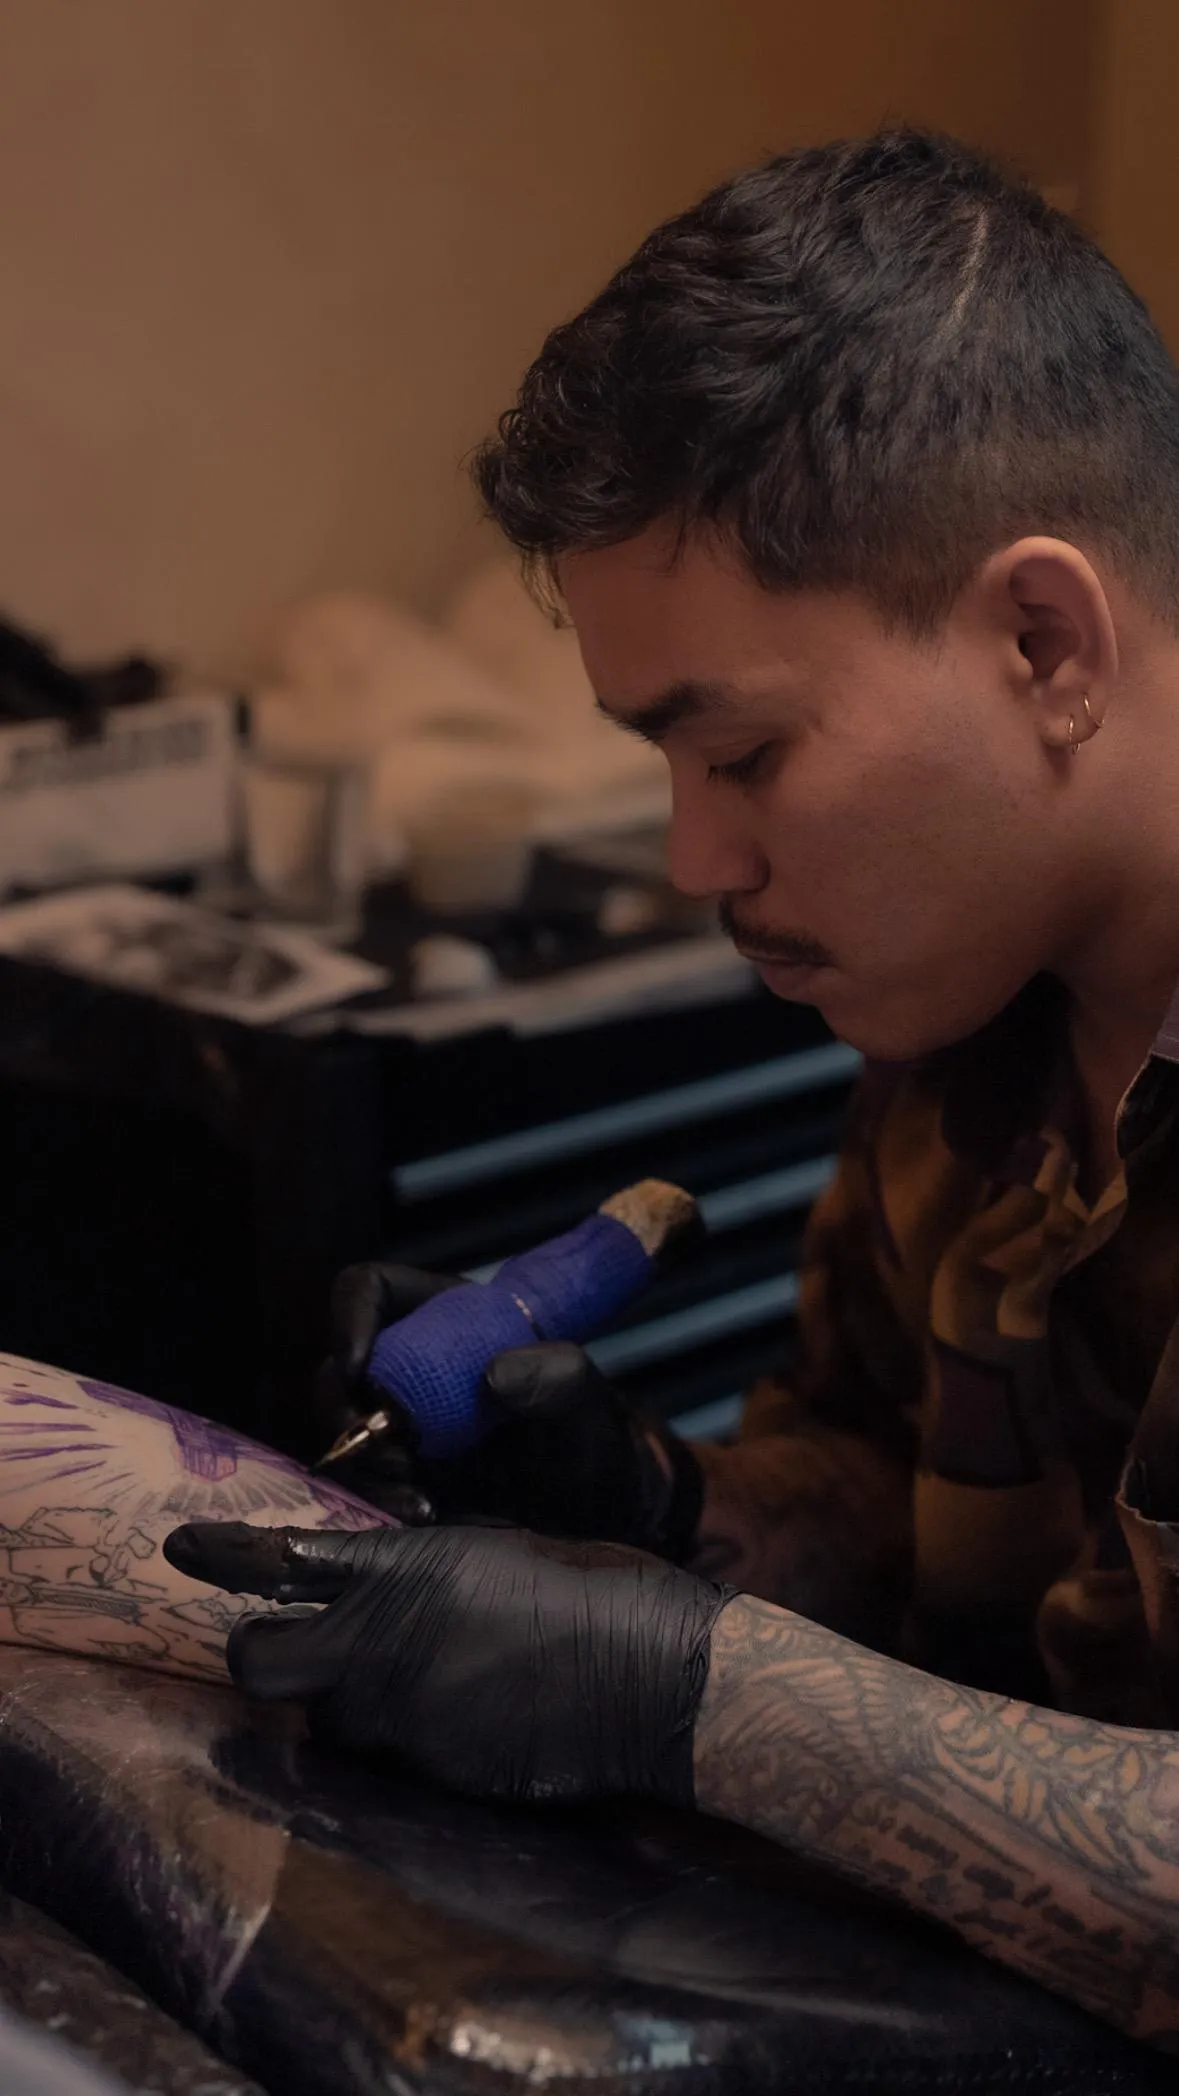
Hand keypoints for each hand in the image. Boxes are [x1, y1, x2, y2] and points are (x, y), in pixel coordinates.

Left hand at [165, 1520, 733, 1804]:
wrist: (653, 1675)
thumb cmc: (591, 1590)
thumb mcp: (494, 1551)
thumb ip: (423, 1570)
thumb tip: (387, 1583)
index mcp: (402, 1569)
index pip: (282, 1561)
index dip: (221, 1554)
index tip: (179, 1547)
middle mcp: (381, 1645)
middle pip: (257, 1665)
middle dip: (260, 1655)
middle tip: (284, 1647)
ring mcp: (402, 1719)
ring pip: (324, 1722)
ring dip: (343, 1706)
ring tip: (412, 1686)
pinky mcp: (431, 1776)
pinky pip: (387, 1761)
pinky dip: (404, 1743)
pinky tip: (462, 1721)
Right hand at [317, 1260, 703, 1556]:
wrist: (599, 1513)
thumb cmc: (593, 1437)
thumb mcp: (588, 1402)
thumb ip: (559, 1375)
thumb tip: (495, 1375)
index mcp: (446, 1320)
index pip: (372, 1290)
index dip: (351, 1317)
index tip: (360, 1367)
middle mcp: (410, 1368)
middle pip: (339, 1371)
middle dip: (348, 1411)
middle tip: (391, 1451)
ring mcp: (400, 1426)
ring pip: (344, 1433)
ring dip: (364, 1464)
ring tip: (418, 1494)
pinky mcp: (401, 1479)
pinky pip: (363, 1484)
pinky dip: (381, 1500)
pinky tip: (423, 1515)